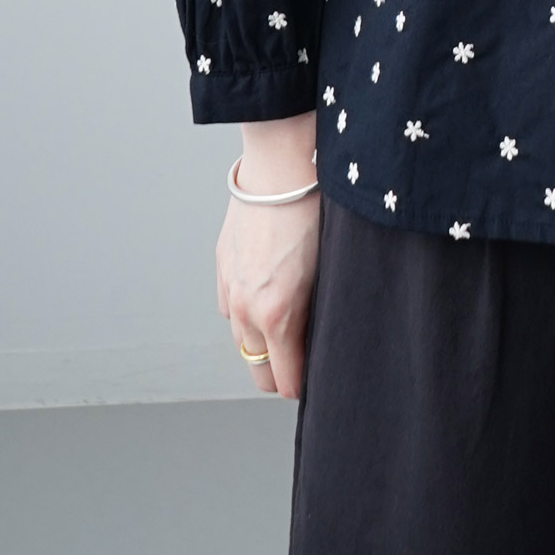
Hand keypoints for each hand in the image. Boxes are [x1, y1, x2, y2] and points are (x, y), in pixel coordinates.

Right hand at [215, 112, 320, 398]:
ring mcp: (230, 289)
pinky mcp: (223, 269)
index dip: (307, 387)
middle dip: (283, 374)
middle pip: (259, 372)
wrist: (282, 167)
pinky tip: (272, 298)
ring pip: (243, 343)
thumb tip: (330, 335)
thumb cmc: (317, 212)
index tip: (324, 381)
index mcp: (277, 313)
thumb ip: (323, 310)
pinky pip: (232, 311)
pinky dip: (249, 315)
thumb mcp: (331, 268)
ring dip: (264, 345)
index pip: (286, 381)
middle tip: (311, 363)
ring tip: (295, 332)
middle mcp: (246, 309)